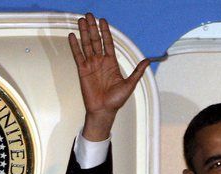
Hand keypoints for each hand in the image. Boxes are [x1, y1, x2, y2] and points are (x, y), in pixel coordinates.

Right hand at [68, 13, 149, 140]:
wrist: (104, 110)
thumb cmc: (116, 100)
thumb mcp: (130, 84)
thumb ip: (137, 71)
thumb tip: (148, 61)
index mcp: (111, 63)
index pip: (108, 43)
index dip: (105, 31)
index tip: (102, 20)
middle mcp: (100, 61)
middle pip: (96, 40)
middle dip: (93, 27)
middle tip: (89, 15)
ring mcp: (91, 65)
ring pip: (87, 45)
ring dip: (84, 32)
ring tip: (81, 20)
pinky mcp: (82, 70)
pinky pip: (78, 55)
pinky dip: (75, 46)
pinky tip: (73, 36)